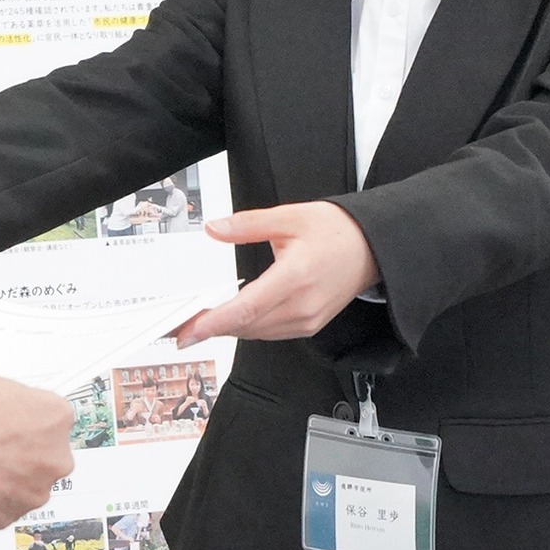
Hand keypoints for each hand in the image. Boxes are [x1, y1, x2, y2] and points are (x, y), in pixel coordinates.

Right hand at [0, 375, 75, 529]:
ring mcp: (35, 492)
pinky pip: (3, 506)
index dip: (24, 417)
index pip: (50, 415)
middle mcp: (56, 458)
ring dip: (7, 478)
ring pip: (26, 484)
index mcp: (55, 416)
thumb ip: (1, 399)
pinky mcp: (10, 518)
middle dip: (21, 452)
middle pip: (44, 454)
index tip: (8, 419)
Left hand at [172, 202, 378, 348]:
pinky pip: (269, 333)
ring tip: (195, 325)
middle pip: (246, 326)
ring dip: (226, 330)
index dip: (213, 322)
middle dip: (209, 328)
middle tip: (177, 327)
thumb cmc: (338, 232)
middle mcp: (302, 306)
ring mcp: (307, 320)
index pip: (246, 308)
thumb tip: (215, 229)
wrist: (373, 248)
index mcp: (296, 277)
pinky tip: (230, 320)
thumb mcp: (290, 216)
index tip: (187, 330)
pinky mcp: (309, 326)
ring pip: (256, 333)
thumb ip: (247, 224)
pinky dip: (246, 328)